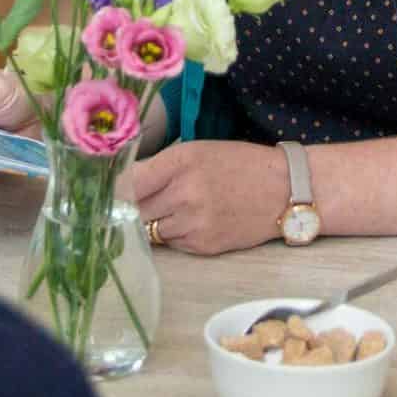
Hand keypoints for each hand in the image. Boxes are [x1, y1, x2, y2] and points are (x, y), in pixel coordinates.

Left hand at [124, 140, 288, 255]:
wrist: (285, 190)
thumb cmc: (239, 164)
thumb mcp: (199, 151)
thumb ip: (162, 166)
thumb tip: (124, 184)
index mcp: (181, 161)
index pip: (130, 181)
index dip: (117, 189)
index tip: (110, 192)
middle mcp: (184, 193)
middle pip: (135, 210)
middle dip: (132, 208)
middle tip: (134, 205)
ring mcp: (194, 223)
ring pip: (151, 230)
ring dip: (153, 223)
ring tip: (172, 210)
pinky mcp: (204, 245)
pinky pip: (172, 243)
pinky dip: (174, 235)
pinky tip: (191, 221)